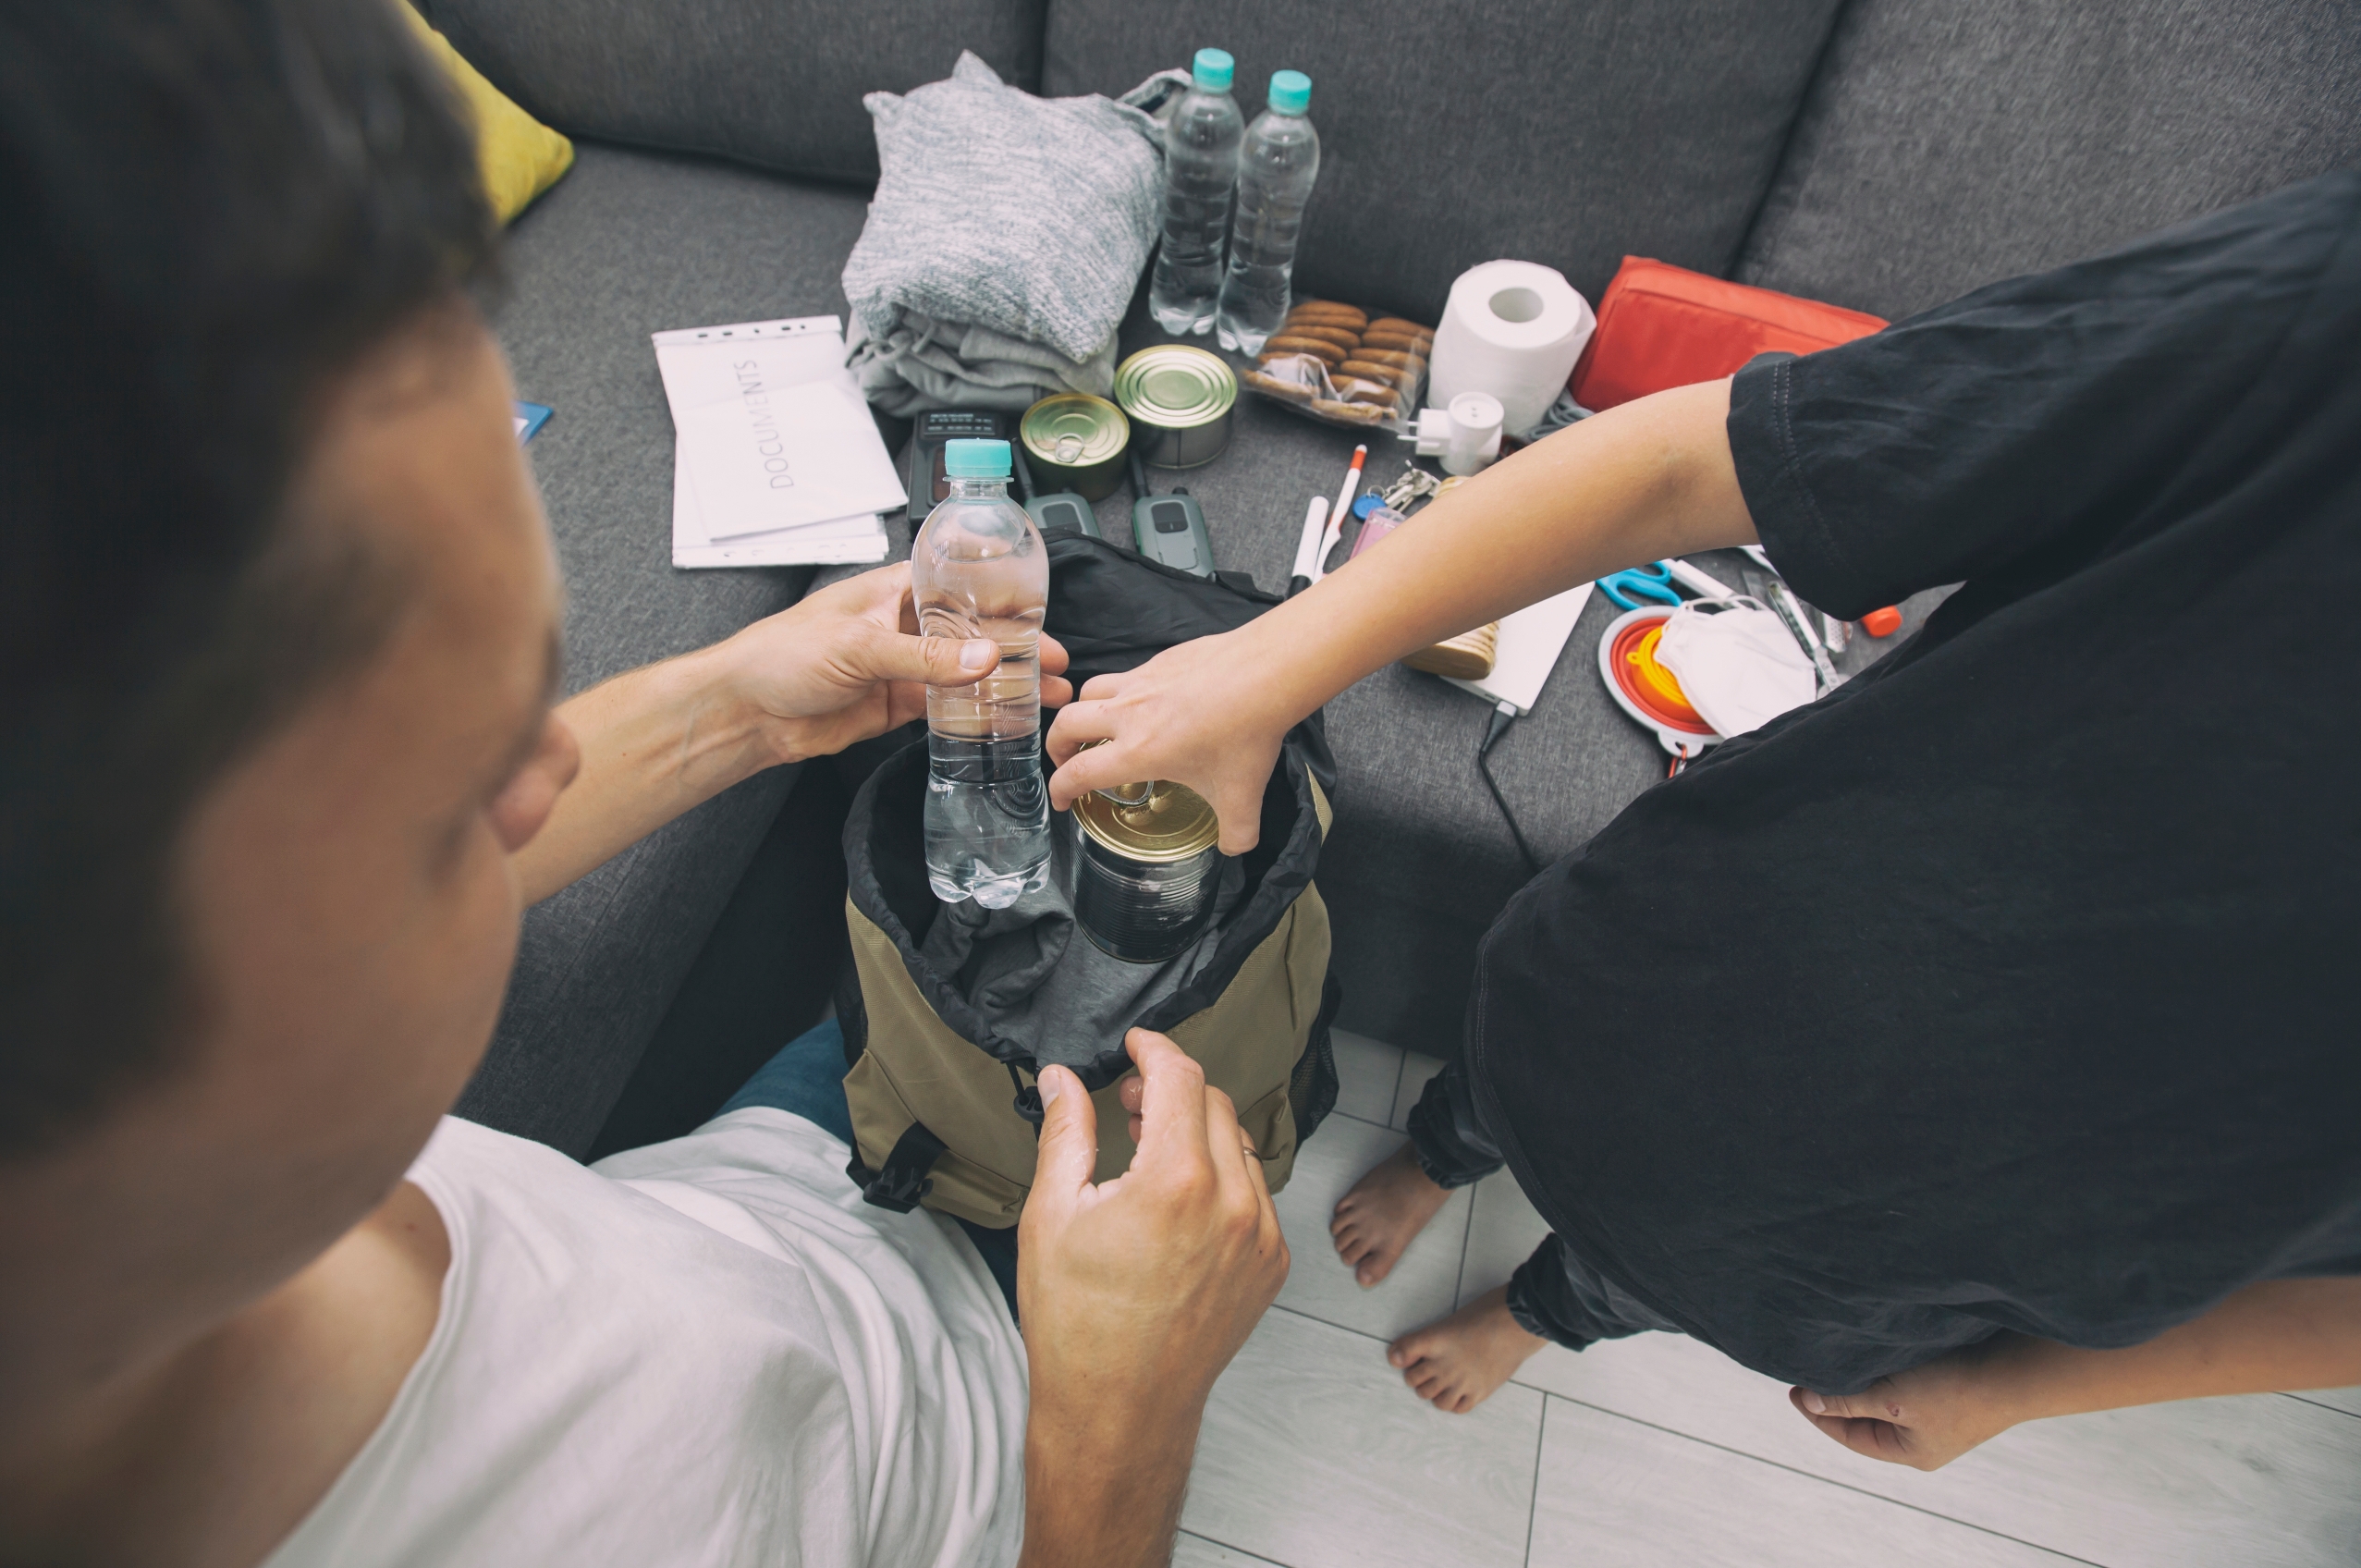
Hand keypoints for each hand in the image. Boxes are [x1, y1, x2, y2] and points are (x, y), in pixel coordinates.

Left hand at [717, 562, 1070, 765]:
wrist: (748, 712)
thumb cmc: (782, 655)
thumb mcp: (859, 646)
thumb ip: (924, 657)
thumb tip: (981, 659)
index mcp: (894, 590)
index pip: (959, 585)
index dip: (1001, 599)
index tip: (1038, 612)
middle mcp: (903, 625)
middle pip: (971, 632)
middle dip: (1015, 646)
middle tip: (1055, 662)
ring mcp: (902, 666)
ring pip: (965, 672)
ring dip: (1003, 683)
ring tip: (1047, 693)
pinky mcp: (897, 704)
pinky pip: (947, 707)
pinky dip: (977, 713)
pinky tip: (1006, 718)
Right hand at [1015, 1029, 1287, 1567]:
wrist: (1119, 1411)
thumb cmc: (1077, 1325)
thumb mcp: (1052, 1215)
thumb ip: (1065, 1131)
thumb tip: (1062, 1079)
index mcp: (1177, 1180)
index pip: (1181, 1076)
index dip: (1155, 1048)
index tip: (1135, 1045)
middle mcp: (1234, 1202)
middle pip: (1215, 1104)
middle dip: (1172, 1091)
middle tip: (1129, 1106)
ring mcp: (1261, 1236)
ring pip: (1239, 1146)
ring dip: (1198, 1134)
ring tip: (1148, 1154)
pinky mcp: (1271, 1265)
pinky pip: (1255, 1194)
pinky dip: (1221, 1179)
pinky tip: (1178, 1202)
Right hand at [1043, 630, 1287, 854]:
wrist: (1267, 672)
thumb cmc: (1247, 734)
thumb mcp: (1243, 796)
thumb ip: (1237, 833)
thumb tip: (1235, 847)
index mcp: (1137, 752)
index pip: (1076, 772)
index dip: (1061, 791)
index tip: (1063, 802)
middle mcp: (1128, 714)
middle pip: (1065, 723)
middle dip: (1056, 746)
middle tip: (1068, 761)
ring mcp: (1141, 681)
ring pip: (1088, 690)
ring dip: (1083, 711)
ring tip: (1098, 727)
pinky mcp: (1160, 659)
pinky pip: (1125, 675)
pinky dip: (1121, 691)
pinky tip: (1146, 702)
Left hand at [1790, 1340, 2022, 1470]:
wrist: (2014, 1369)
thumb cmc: (1956, 1389)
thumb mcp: (1891, 1398)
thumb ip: (1847, 1400)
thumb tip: (1808, 1399)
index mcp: (1911, 1454)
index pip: (1850, 1436)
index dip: (1818, 1413)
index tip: (1794, 1389)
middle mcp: (1925, 1439)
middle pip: (1867, 1418)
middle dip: (1840, 1395)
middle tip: (1810, 1370)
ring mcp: (1940, 1416)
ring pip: (1886, 1397)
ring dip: (1862, 1378)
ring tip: (1836, 1357)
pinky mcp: (1950, 1388)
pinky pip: (1905, 1381)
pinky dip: (1885, 1367)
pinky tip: (1873, 1349)